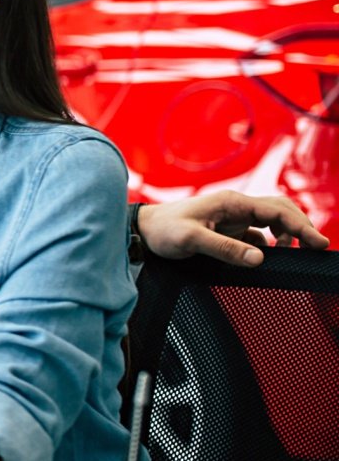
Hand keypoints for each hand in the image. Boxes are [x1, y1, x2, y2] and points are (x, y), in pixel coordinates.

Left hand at [139, 191, 328, 265]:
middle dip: (301, 226)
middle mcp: (235, 206)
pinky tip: (272, 255)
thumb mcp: (192, 240)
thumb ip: (225, 248)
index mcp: (231, 203)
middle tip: (317, 247)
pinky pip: (257, 233)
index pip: (275, 210)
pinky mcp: (227, 229)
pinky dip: (270, 242)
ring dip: (286, 233)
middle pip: (279, 210)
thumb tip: (260, 257)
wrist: (142, 230)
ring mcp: (232, 217)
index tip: (318, 242)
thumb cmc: (163, 231)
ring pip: (270, 221)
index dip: (300, 226)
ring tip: (295, 252)